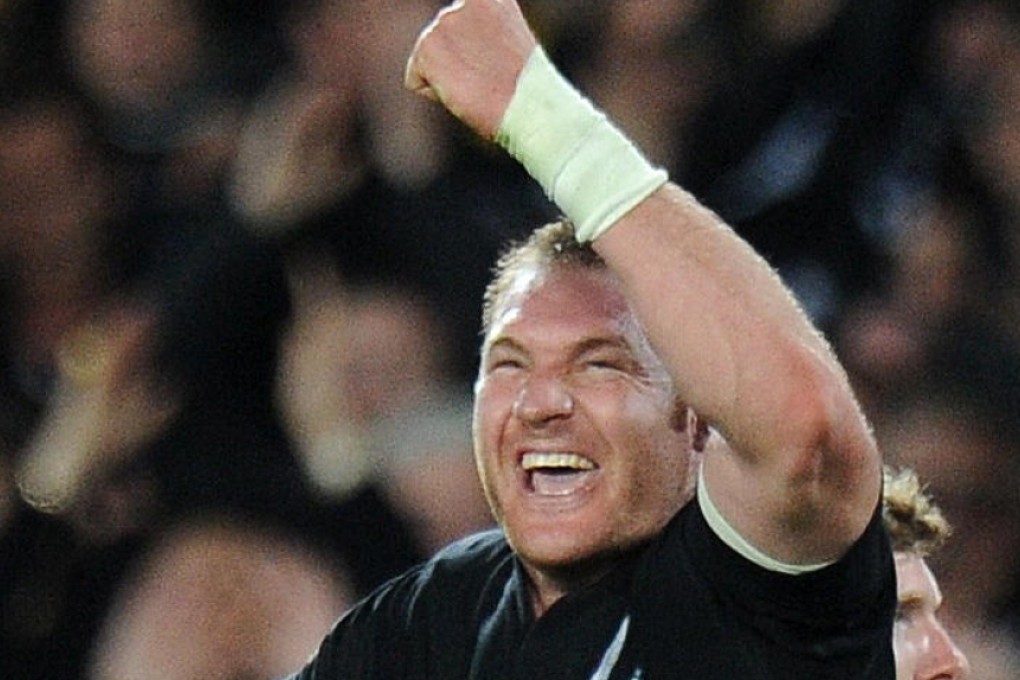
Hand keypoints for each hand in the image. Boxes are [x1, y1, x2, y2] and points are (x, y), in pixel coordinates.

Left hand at [404, 0, 537, 138]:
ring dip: (449, 80)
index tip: (492, 65)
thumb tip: (460, 47)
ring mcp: (444, 22)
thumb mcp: (507, 45)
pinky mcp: (426, 47)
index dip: (473, 53)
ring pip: (429, 63)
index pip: (460, 29)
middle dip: (459, 64)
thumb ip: (480, 35)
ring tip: (480, 86)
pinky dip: (436, 95)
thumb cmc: (525, 90)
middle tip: (489, 79)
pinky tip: (464, 93)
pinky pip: (416, 82)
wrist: (529, 108)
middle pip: (442, 44)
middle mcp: (463, 1)